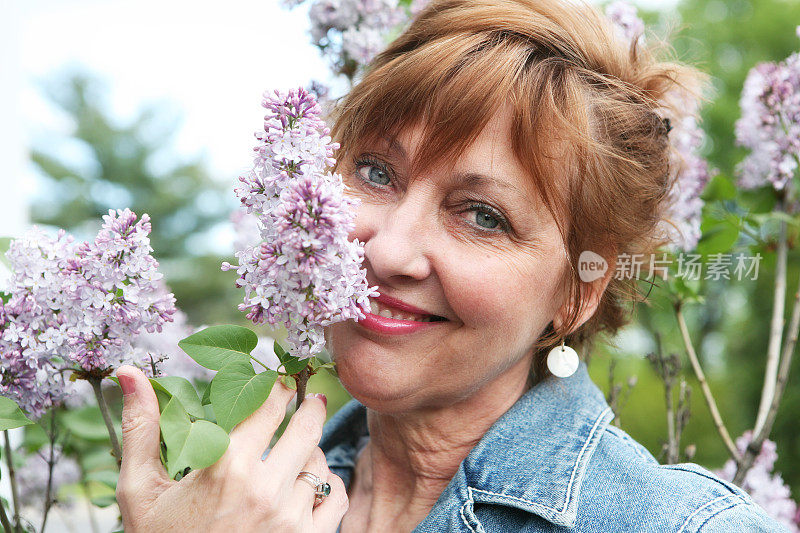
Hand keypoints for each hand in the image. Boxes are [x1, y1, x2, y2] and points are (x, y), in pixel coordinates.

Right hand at [114, 365, 348, 531]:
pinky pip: (337, 497)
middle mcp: (264, 490)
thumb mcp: (140, 489)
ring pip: (319, 462)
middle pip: (306, 427)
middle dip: (309, 408)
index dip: (280, 384)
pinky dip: (328, 486)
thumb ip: (141, 428)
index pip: (270, 405)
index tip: (283, 375)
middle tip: (309, 399)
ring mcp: (290, 518)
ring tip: (296, 450)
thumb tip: (129, 372)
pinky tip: (309, 483)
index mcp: (226, 467)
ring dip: (311, 451)